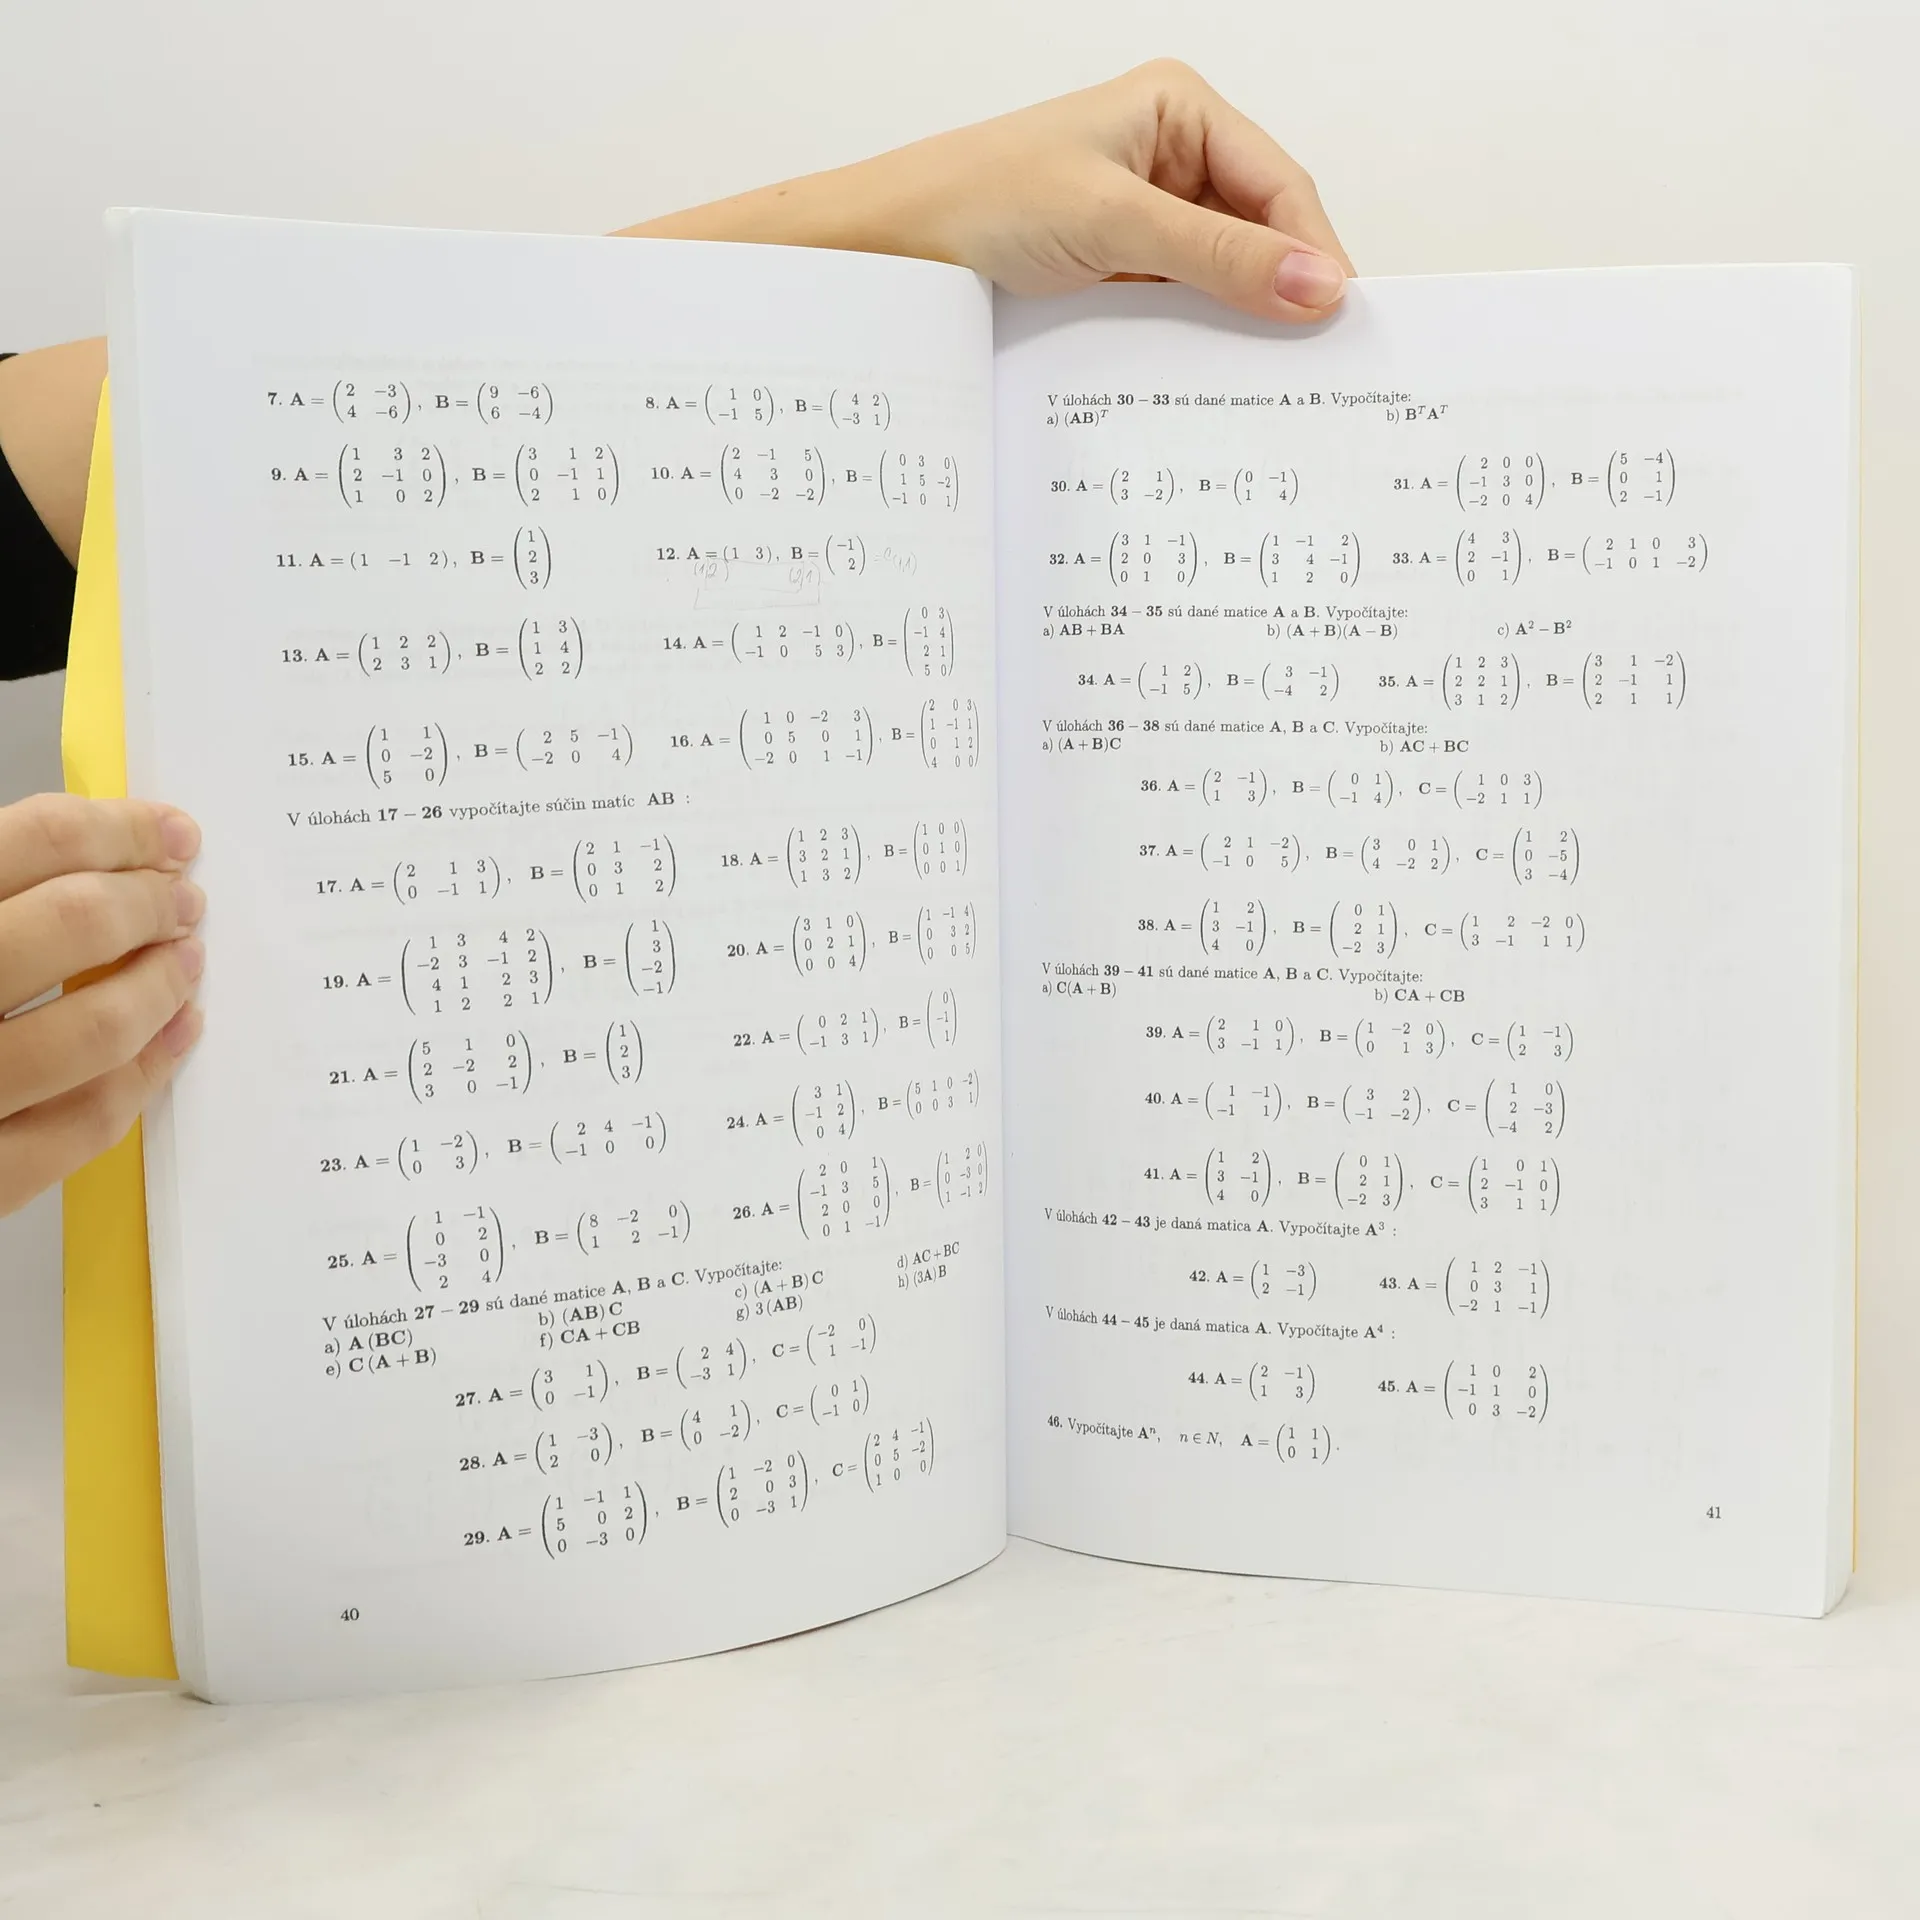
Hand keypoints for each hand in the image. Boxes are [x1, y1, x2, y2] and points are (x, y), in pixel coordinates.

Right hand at [0, 794, 204, 1215]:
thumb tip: (74, 848)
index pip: (30, 842)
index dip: (115, 830)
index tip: (165, 832)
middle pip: (71, 924)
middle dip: (146, 902)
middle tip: (181, 897)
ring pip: (93, 1029)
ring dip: (159, 986)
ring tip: (185, 961)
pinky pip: (81, 1126)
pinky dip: (144, 1076)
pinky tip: (171, 1039)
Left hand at [625, 60, 1352, 322]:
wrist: (887, 252)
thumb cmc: (978, 203)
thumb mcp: (1116, 224)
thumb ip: (1220, 258)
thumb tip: (1319, 285)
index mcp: (1178, 110)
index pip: (1278, 184)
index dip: (1314, 251)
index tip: (1340, 319)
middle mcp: (1167, 156)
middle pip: (1258, 232)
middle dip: (1281, 291)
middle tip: (1314, 363)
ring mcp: (1142, 218)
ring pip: (1220, 276)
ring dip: (1237, 322)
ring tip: (1265, 378)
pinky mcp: (1115, 271)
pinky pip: (1178, 306)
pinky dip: (1194, 339)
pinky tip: (1206, 375)